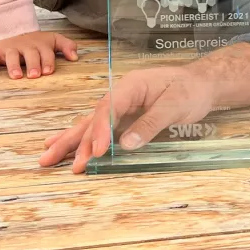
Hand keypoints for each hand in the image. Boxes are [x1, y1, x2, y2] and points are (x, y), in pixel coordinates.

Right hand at [0, 31, 77, 78]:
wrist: (12, 27)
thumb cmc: (36, 41)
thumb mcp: (53, 40)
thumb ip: (67, 46)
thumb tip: (75, 57)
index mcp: (41, 45)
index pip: (46, 53)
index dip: (47, 62)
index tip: (48, 71)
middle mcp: (26, 47)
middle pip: (30, 55)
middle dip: (33, 65)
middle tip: (34, 75)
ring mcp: (10, 49)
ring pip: (11, 57)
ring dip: (13, 66)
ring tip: (16, 76)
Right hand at [39, 42, 249, 172]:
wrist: (202, 83)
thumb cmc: (191, 90)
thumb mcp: (176, 106)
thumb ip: (150, 124)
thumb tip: (126, 145)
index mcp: (132, 86)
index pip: (110, 109)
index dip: (101, 131)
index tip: (99, 152)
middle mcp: (121, 94)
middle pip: (94, 118)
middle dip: (80, 142)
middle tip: (71, 166)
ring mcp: (120, 104)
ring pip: (91, 123)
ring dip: (71, 142)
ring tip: (47, 158)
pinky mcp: (124, 115)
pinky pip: (99, 127)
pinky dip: (81, 138)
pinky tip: (62, 145)